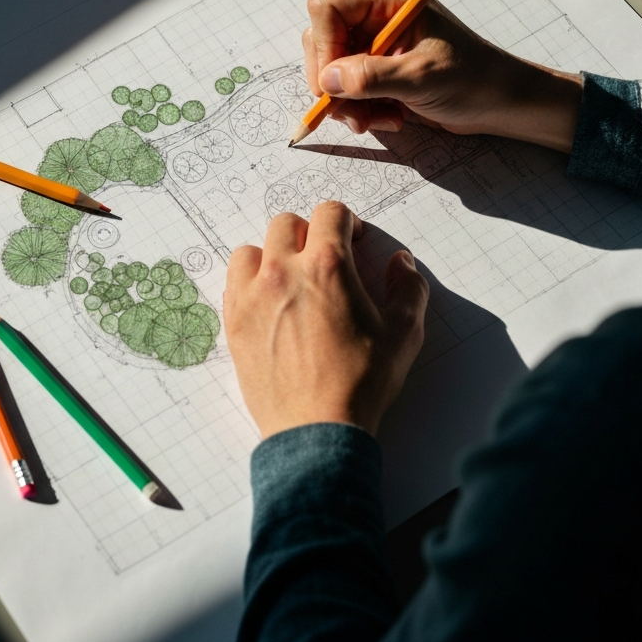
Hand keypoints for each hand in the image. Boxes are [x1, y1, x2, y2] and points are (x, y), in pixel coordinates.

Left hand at [224, 202, 428, 438]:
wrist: (317, 429)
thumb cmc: (361, 383)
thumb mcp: (403, 334)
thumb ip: (409, 288)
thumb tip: (401, 263)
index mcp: (327, 266)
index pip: (329, 212)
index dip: (347, 222)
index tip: (353, 241)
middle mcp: (283, 271)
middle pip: (287, 224)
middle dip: (310, 234)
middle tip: (325, 260)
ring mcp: (252, 296)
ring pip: (252, 249)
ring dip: (272, 255)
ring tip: (291, 280)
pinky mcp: (234, 322)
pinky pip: (233, 282)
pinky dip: (249, 283)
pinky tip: (269, 304)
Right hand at [303, 0, 582, 152]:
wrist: (498, 102)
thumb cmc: (473, 79)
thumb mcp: (422, 78)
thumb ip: (372, 78)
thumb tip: (328, 81)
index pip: (328, 8)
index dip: (322, 47)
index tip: (332, 85)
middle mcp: (377, 16)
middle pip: (322, 41)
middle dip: (334, 83)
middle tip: (355, 113)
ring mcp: (376, 44)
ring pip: (331, 71)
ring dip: (348, 103)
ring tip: (380, 119)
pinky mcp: (378, 69)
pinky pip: (347, 89)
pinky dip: (361, 110)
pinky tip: (390, 117)